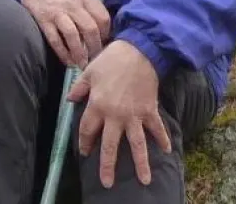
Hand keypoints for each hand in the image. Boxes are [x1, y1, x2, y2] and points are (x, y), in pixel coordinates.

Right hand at [19, 0, 110, 67]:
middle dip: (95, 48)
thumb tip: (100, 29)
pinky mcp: (43, 20)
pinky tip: (68, 61)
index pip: (103, 18)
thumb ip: (88, 6)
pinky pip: (55, 39)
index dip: (106, 34)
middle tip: (95, 59)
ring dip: (80, 53)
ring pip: (73, 36)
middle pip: (90, 29)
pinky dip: (63, 53)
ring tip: (82, 65)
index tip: (103, 43)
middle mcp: (72, 4)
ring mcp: (57, 12)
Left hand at [70, 40, 169, 188]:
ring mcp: (134, 115)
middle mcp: (115, 115)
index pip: (88, 130)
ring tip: (144, 181)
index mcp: (97, 106)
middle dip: (108, 165)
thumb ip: (79, 88)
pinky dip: (162, 139)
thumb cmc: (111, 60)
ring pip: (136, 144)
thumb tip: (69, 100)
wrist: (139, 52)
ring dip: (140, 163)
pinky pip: (156, 128)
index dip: (85, 142)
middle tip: (107, 183)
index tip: (85, 153)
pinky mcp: (150, 111)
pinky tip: (166, 151)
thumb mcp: (89, 72)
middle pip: (110, 145)